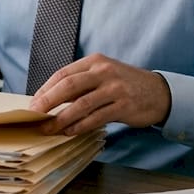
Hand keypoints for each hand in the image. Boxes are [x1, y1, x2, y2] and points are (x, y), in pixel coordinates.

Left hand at [26, 53, 170, 135]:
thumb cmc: (125, 85)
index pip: (63, 74)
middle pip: (69, 85)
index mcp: (95, 62)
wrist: (159, 92)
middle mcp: (104, 72)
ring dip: (62, 118)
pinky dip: (80, 125)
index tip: (33, 103)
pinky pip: (96, 117)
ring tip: (49, 128)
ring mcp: (115, 89)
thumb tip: (51, 99)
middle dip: (48, 101)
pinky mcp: (124, 106)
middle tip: (34, 114)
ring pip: (81, 104)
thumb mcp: (103, 76)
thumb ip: (81, 84)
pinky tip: (70, 132)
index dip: (46, 89)